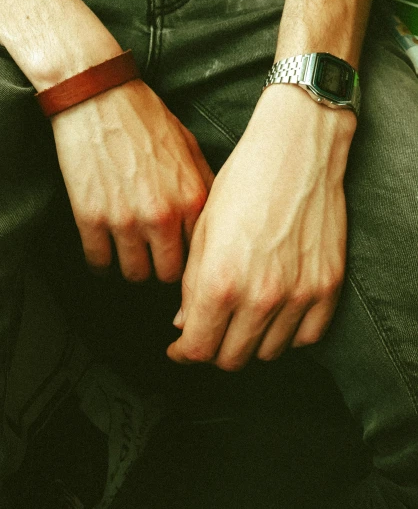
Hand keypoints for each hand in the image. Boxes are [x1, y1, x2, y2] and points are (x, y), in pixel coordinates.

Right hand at [50, 76, 214, 282]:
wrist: (97, 96)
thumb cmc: (144, 118)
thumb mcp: (189, 148)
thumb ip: (203, 187)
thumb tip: (211, 221)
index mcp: (192, 199)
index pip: (200, 254)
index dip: (189, 258)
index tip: (179, 256)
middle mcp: (163, 215)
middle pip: (168, 274)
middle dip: (161, 267)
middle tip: (151, 256)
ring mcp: (125, 220)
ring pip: (134, 274)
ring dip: (130, 265)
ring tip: (126, 251)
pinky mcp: (91, 218)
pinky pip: (98, 262)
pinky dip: (100, 259)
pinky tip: (101, 246)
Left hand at [167, 84, 356, 368]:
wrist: (296, 151)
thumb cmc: (243, 182)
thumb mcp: (203, 230)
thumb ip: (192, 285)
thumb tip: (184, 323)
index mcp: (220, 282)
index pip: (198, 348)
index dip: (184, 352)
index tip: (181, 347)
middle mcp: (260, 297)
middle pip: (232, 358)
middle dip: (213, 349)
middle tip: (209, 331)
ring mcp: (299, 295)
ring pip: (269, 353)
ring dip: (250, 343)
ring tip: (241, 319)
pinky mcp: (327, 287)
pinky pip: (307, 337)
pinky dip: (287, 334)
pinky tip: (275, 314)